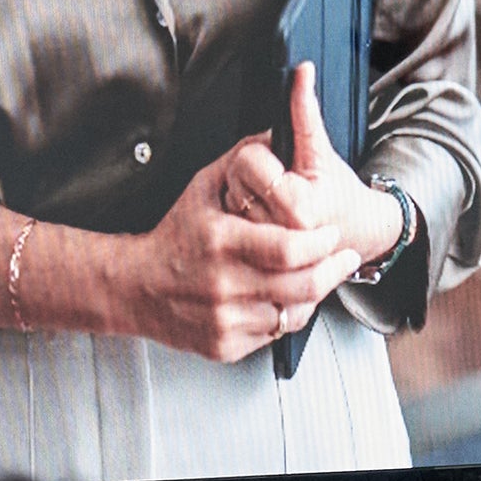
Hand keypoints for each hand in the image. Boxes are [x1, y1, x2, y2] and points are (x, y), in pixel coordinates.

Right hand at [89, 117, 367, 363]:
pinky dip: (290, 313)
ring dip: (316, 292)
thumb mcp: (202, 188)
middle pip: (302, 285)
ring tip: (321, 274)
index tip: (333, 235)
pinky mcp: (226, 344)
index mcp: (220, 242)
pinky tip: (288, 295)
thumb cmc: (174, 236)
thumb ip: (242, 163)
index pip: (291, 249)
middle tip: (345, 257)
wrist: (135, 287)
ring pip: (294, 312)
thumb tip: (279, 135)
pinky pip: (276, 332)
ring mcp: (225, 319)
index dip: (322, 244)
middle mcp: (223, 284)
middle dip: (334, 270)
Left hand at [220, 60, 401, 269]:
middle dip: (248, 178)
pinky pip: (230, 231)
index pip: (248, 161)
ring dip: (241, 200)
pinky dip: (238, 223)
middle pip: (233, 183)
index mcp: (300, 207)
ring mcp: (270, 257)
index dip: (259, 157)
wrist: (356, 234)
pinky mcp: (260, 266)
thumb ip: (305, 112)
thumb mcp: (322, 151)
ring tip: (268, 205)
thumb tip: (302, 72)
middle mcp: (284, 237)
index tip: (278, 166)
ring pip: (228, 206)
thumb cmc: (338, 193)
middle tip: (274, 186)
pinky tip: (259, 224)